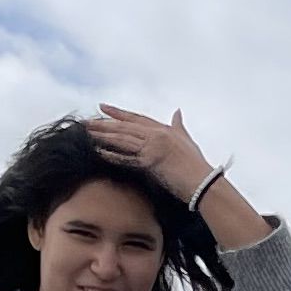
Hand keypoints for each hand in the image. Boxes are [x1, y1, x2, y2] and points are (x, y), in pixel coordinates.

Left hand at [87, 101, 206, 193]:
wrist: (204, 182)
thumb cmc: (197, 165)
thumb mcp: (187, 140)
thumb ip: (179, 125)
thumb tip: (177, 111)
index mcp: (164, 130)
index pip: (136, 119)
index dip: (119, 114)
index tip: (102, 108)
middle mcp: (157, 135)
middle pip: (125, 127)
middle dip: (104, 123)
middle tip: (86, 121)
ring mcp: (153, 148)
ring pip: (123, 139)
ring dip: (104, 136)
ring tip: (87, 133)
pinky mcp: (151, 162)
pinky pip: (128, 158)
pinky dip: (113, 155)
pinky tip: (99, 151)